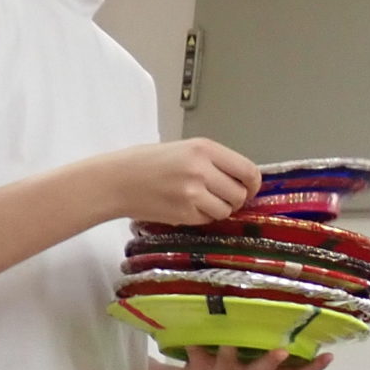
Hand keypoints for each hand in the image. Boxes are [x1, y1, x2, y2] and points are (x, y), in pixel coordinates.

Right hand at [103, 140, 260, 225]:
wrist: (116, 181)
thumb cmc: (146, 162)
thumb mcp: (184, 149)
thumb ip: (213, 161)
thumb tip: (242, 178)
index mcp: (204, 148)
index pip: (247, 170)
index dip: (253, 184)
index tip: (249, 188)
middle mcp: (202, 169)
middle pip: (240, 194)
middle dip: (235, 199)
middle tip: (221, 196)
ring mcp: (193, 193)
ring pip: (226, 210)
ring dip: (219, 210)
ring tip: (200, 201)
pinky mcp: (184, 213)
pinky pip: (208, 220)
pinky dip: (202, 217)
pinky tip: (185, 207)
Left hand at [149, 346, 331, 369]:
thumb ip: (275, 364)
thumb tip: (299, 331)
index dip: (312, 369)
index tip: (328, 356)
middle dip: (271, 362)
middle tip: (282, 351)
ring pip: (227, 356)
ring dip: (229, 345)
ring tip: (230, 329)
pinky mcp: (199, 366)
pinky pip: (196, 348)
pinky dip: (194, 339)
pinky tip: (193, 324)